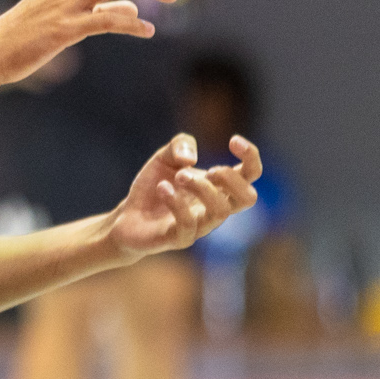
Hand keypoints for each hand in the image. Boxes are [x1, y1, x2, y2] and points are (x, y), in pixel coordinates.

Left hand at [107, 133, 262, 257]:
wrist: (128, 217)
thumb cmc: (155, 186)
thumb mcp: (165, 156)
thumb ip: (180, 144)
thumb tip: (191, 159)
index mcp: (219, 187)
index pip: (251, 174)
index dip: (251, 156)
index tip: (233, 140)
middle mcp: (215, 208)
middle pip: (248, 198)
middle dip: (230, 178)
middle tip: (206, 170)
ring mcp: (201, 226)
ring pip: (220, 211)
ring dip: (201, 187)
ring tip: (179, 175)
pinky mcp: (180, 238)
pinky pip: (189, 225)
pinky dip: (176, 202)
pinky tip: (162, 188)